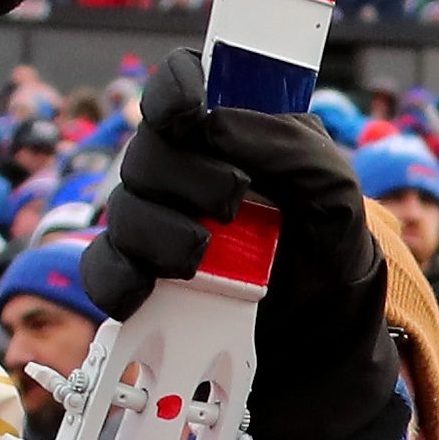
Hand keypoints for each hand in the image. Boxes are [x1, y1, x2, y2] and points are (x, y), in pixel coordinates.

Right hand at [76, 51, 402, 439]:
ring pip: (120, 208)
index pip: (183, 85)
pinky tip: (147, 293)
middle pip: (146, 148)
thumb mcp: (337, 198)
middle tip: (232, 204)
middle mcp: (188, 175)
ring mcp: (157, 228)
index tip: (188, 111)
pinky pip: (101, 270)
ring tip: (203, 260)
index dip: (175, 88)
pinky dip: (118, 281)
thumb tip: (215, 123)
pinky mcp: (140, 282)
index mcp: (234, 136)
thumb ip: (290, 148)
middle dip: (184, 175)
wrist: (325, 354)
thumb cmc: (333, 262)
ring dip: (159, 231)